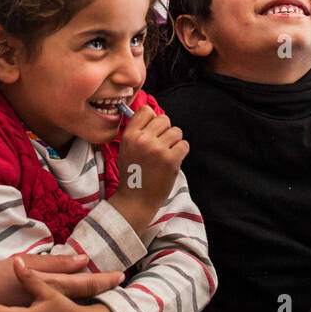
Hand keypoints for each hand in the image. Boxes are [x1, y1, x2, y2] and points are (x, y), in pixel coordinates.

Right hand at [0, 253, 122, 307]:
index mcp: (48, 286)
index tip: (121, 275)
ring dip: (92, 299)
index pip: (83, 282)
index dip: (103, 278)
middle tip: (121, 281)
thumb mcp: (26, 262)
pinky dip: (72, 309)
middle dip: (103, 288)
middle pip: (84, 295)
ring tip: (109, 292)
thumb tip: (82, 258)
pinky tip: (80, 305)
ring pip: (74, 307)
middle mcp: (50, 302)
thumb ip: (55, 264)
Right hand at [110, 106, 187, 232]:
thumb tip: (153, 116)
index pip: (147, 111)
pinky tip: (173, 160)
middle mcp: (143, 139)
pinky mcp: (170, 160)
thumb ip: (137, 132)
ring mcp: (157, 149)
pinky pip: (184, 145)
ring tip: (166, 154)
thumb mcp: (126, 149)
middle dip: (165, 131)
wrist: (136, 200)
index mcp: (130, 135)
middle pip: (164, 119)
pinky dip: (181, 152)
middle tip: (161, 145)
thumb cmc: (132, 175)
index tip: (153, 130)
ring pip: (176, 131)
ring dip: (174, 142)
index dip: (152, 119)